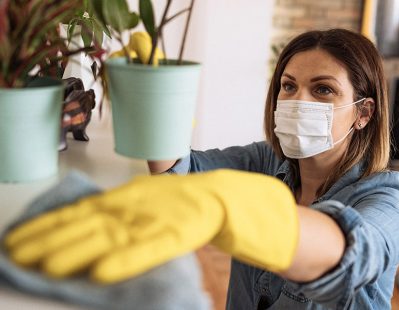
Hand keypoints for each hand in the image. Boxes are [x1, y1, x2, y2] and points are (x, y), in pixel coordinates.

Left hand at [4, 170, 298, 283]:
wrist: (216, 196)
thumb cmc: (172, 201)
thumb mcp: (138, 200)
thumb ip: (110, 210)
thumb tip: (70, 222)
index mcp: (122, 199)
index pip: (77, 211)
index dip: (47, 225)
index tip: (17, 239)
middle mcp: (132, 208)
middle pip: (86, 224)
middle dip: (51, 240)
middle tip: (18, 255)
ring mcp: (153, 221)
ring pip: (111, 237)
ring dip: (78, 251)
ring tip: (47, 267)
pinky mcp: (175, 235)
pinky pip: (149, 250)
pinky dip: (126, 261)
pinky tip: (103, 273)